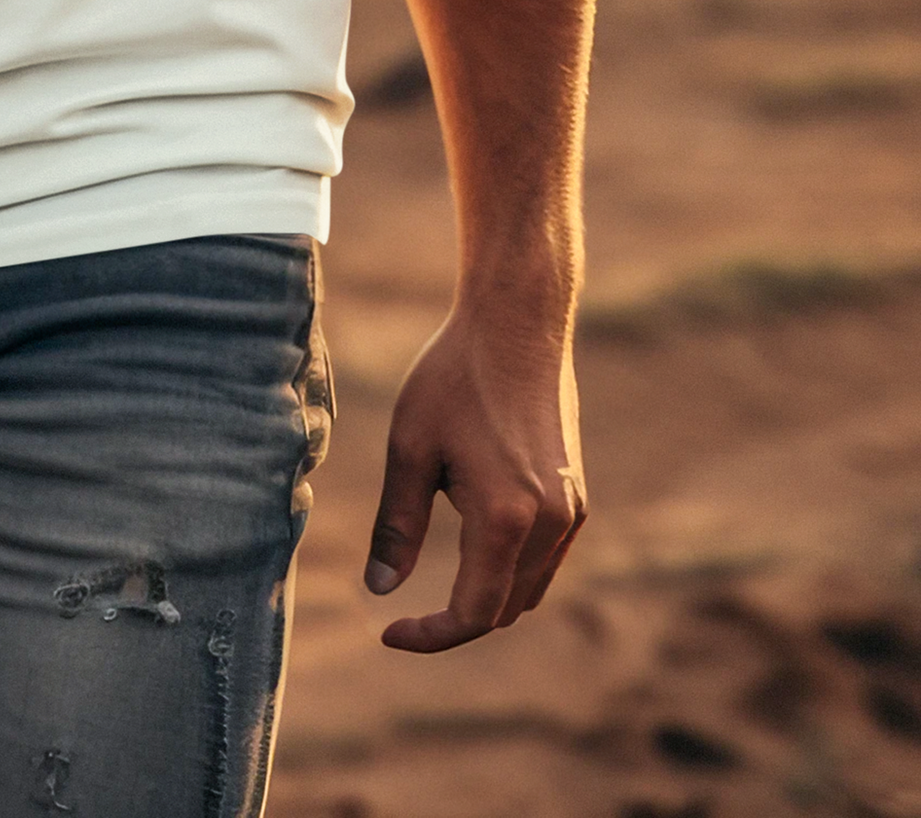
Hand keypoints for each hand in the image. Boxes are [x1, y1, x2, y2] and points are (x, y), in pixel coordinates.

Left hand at [364, 304, 585, 651]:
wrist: (518, 321)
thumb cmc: (454, 375)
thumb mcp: (411, 447)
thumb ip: (396, 525)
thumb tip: (379, 590)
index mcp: (506, 518)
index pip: (473, 613)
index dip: (430, 635)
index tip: (388, 631)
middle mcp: (550, 524)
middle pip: (503, 609)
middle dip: (455, 621)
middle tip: (404, 612)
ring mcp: (571, 510)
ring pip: (528, 589)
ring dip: (485, 599)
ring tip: (433, 585)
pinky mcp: (576, 494)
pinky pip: (545, 559)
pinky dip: (509, 572)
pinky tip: (472, 546)